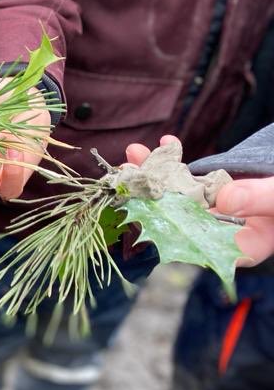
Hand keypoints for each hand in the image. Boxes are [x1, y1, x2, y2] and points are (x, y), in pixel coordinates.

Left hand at [125, 135, 273, 264]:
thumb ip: (260, 199)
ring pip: (180, 195)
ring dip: (157, 174)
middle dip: (152, 198)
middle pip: (181, 219)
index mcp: (243, 247)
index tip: (148, 218)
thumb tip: (225, 200)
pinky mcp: (217, 189)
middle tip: (129, 178)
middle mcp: (224, 232)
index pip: (201, 249)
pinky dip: (176, 159)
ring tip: (134, 153)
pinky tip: (165, 140)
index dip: (172, 235)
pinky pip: (191, 176)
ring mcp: (219, 210)